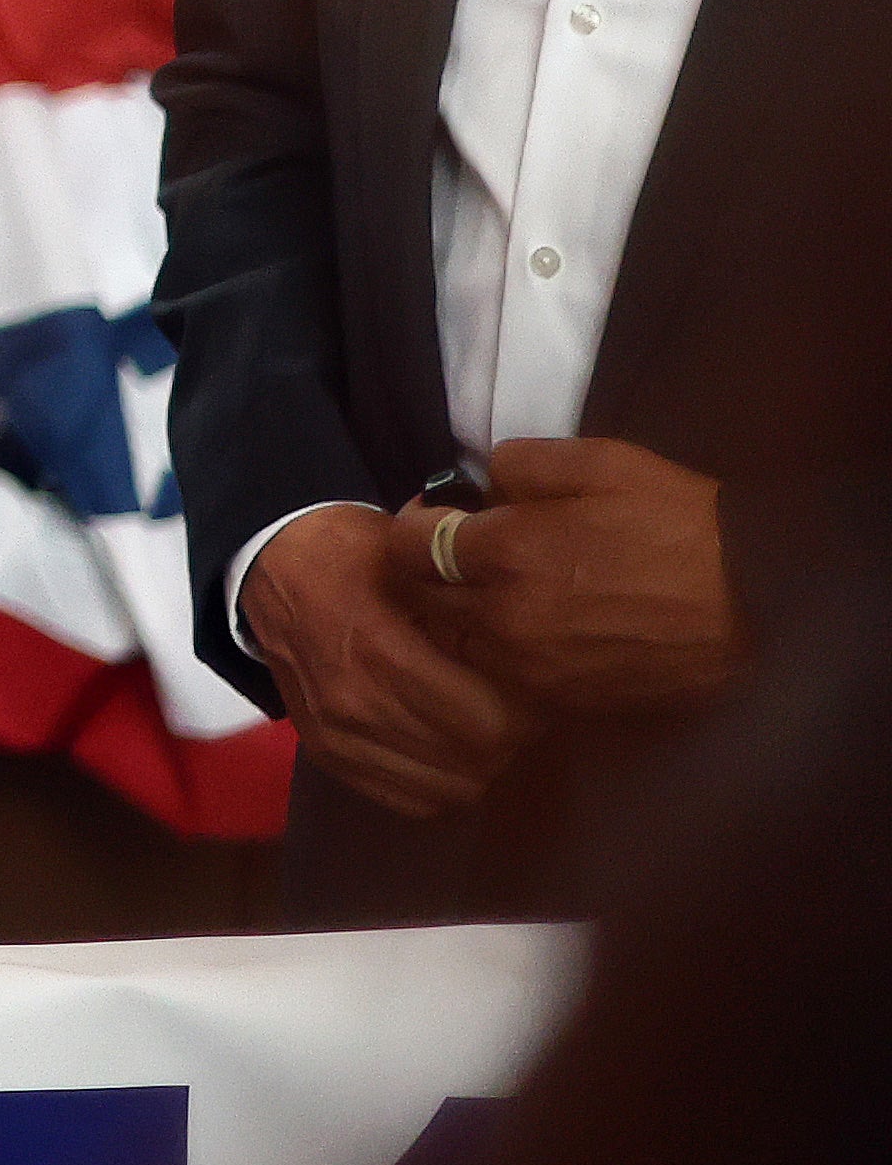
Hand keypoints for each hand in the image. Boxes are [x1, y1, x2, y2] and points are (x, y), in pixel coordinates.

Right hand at [252, 502, 540, 818]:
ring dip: (475, 763)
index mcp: (383, 651)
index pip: (490, 724)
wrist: (271, 569)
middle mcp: (357, 705)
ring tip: (476, 725)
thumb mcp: (415, 561)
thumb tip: (532, 651)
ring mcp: (338, 736)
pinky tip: (443, 748)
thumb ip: (468, 606)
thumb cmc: (354, 555)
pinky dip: (439, 784)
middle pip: (476, 761)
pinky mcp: (328, 755)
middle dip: (507, 736)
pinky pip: (411, 802)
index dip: (525, 709)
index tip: (528, 686)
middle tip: (510, 705)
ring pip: (450, 790)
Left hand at [406, 438, 745, 715]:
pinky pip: (501, 678)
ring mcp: (531, 667)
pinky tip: (526, 631)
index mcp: (503, 552)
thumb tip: (481, 483)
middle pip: (421, 599)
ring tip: (487, 593)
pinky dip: (497, 655)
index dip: (414, 523)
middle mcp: (502, 617)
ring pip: (454, 644)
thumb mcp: (599, 463)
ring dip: (456, 618)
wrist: (756, 603)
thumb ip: (521, 464)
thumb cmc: (679, 523)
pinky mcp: (563, 701)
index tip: (437, 514)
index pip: (407, 544)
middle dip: (423, 573)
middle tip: (451, 553)